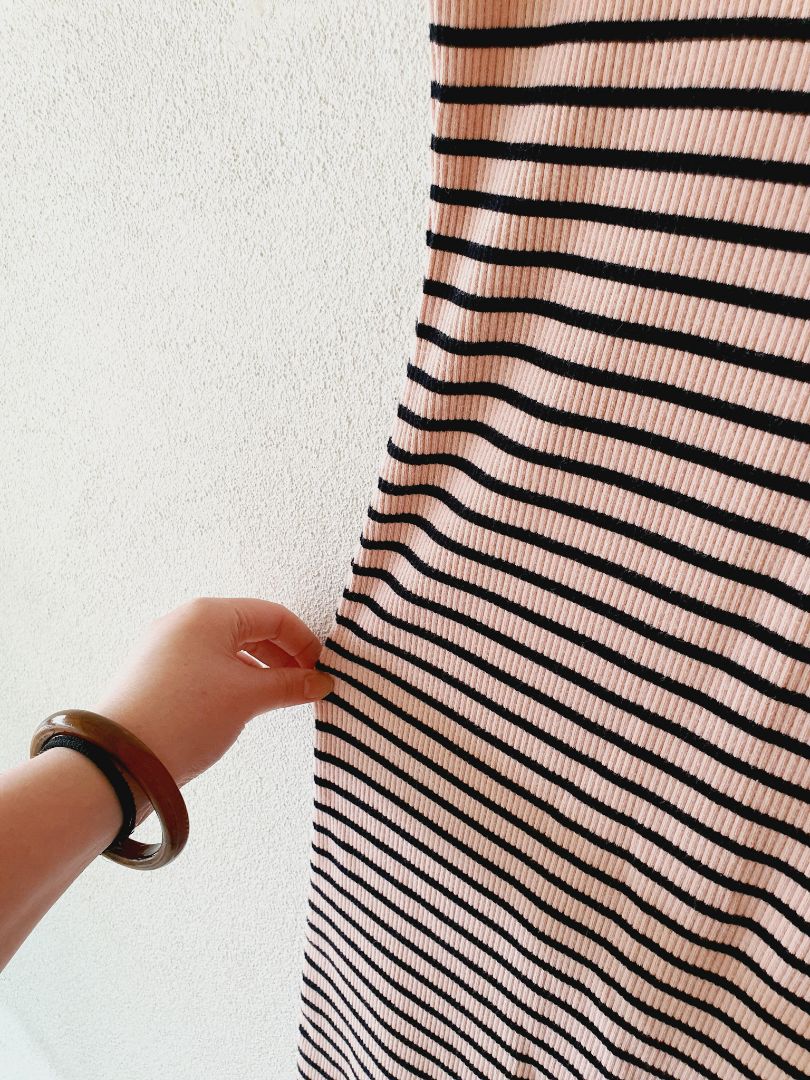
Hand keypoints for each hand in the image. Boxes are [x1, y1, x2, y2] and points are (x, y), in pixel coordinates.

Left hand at [90, 597, 333, 796]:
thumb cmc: (183, 718)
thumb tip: (318, 683)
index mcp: (207, 614)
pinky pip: (205, 666)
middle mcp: (183, 622)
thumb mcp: (247, 698)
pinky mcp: (154, 675)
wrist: (119, 762)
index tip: (320, 671)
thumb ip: (289, 685)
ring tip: (277, 699)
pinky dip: (231, 680)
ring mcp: (165, 648)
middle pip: (250, 629)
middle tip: (304, 686)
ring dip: (258, 671)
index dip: (304, 642)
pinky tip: (241, 706)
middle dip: (282, 657)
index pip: (273, 615)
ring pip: (227, 650)